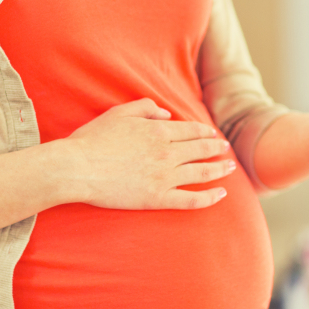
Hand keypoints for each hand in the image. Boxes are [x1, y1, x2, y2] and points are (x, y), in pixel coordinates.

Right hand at [64, 98, 234, 209]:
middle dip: (216, 149)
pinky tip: (221, 194)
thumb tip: (166, 114)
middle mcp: (166, 153)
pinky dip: (209, 198)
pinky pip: (190, 200)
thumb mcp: (119, 113)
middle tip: (226, 150)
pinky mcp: (156, 198)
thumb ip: (145, 108)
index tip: (213, 135)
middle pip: (201, 150)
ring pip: (201, 173)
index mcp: (158, 131)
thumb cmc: (93, 140)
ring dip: (219, 169)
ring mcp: (164, 177)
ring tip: (230, 168)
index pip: (191, 131)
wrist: (77, 168)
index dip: (205, 132)